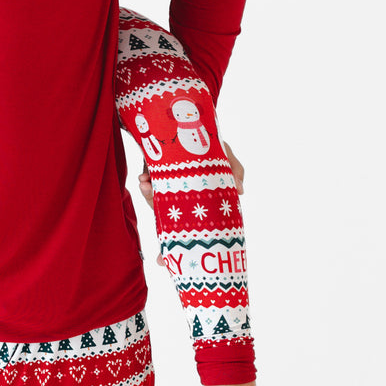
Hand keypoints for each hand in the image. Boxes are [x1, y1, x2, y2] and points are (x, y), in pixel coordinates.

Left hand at [137, 143, 244, 267]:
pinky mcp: (156, 172)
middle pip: (170, 219)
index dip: (176, 247)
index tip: (162, 263)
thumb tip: (241, 190)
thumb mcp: (226, 157)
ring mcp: (168, 186)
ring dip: (150, 198)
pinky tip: (145, 179)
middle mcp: (182, 199)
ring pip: (158, 202)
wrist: (191, 123)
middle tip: (159, 227)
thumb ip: (235, 170)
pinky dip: (146, 183)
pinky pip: (149, 183)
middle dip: (160, 226)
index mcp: (200, 202)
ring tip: (146, 189)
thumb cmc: (213, 145)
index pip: (189, 228)